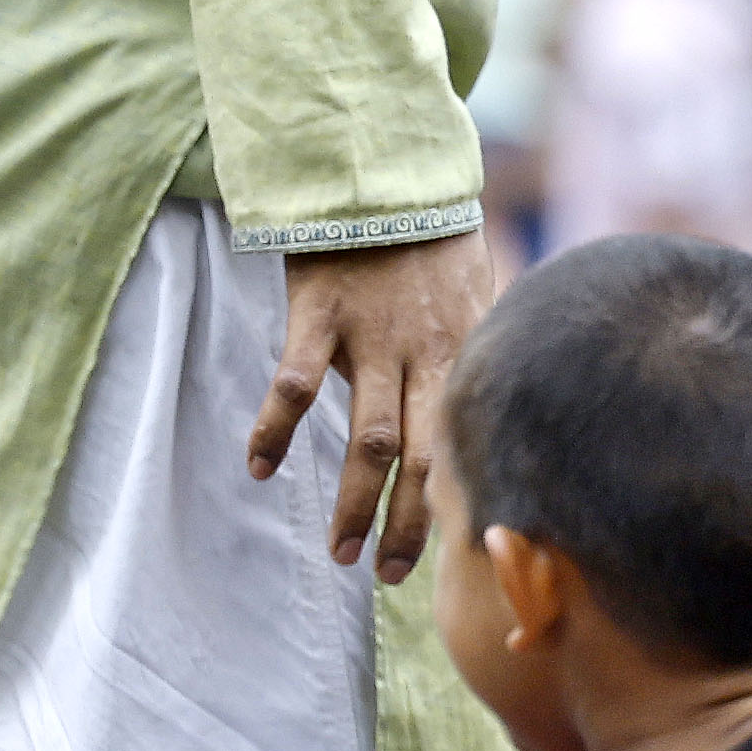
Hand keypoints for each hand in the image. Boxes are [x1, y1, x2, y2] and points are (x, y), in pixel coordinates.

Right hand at [256, 232, 497, 579]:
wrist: (386, 175)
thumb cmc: (432, 245)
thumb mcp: (474, 301)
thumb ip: (474, 356)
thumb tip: (491, 410)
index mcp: (464, 356)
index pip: (468, 442)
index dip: (462, 498)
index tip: (456, 550)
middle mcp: (424, 354)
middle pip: (425, 456)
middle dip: (409, 521)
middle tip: (388, 575)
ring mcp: (372, 337)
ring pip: (369, 436)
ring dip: (355, 499)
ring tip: (339, 551)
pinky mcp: (320, 313)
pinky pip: (295, 383)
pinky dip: (277, 429)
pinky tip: (260, 470)